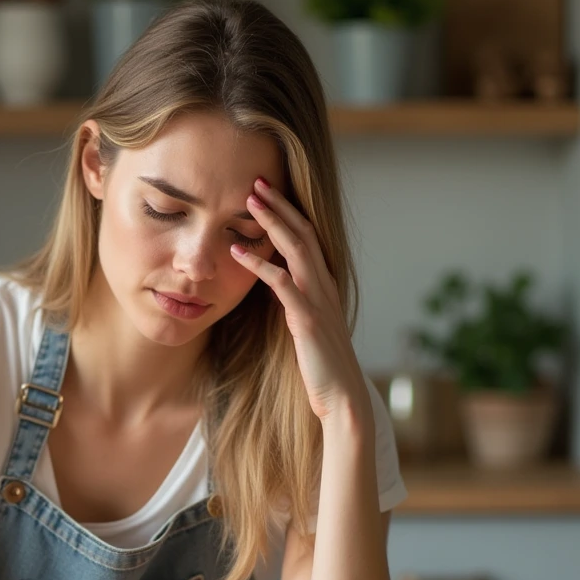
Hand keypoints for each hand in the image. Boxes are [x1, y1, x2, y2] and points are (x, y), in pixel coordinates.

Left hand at [232, 177, 372, 426]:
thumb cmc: (321, 367)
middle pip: (304, 233)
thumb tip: (276, 287)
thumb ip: (295, 304)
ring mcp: (318, 300)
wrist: (341, 398)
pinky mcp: (306, 319)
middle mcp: (325, 286)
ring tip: (249, 200)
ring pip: (296, 249)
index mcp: (325, 287)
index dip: (289, 213)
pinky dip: (259, 264)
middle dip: (280, 206)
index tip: (267, 193)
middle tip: (256, 181)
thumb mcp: (307, 328)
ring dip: (271, 222)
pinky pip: (282, 283)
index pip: (309, 238)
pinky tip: (238, 252)